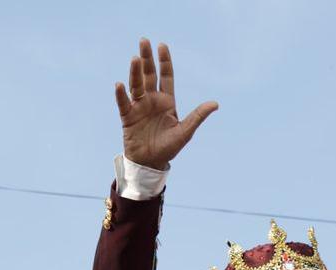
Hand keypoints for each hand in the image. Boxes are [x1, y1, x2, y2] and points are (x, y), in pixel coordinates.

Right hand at [114, 39, 218, 169]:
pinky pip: (123, 103)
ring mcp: (139, 107)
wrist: (150, 163)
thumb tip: (215, 104)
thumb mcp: (185, 131)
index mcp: (167, 101)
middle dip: (147, 59)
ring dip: (135, 72)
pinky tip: (120, 84)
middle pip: (149, 75)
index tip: (162, 46)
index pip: (166, 77)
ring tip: (135, 58)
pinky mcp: (127, 117)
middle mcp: (152, 100)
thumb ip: (198, 116)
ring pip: (136, 85)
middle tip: (144, 41)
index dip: (164, 62)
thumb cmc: (168, 148)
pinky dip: (121, 94)